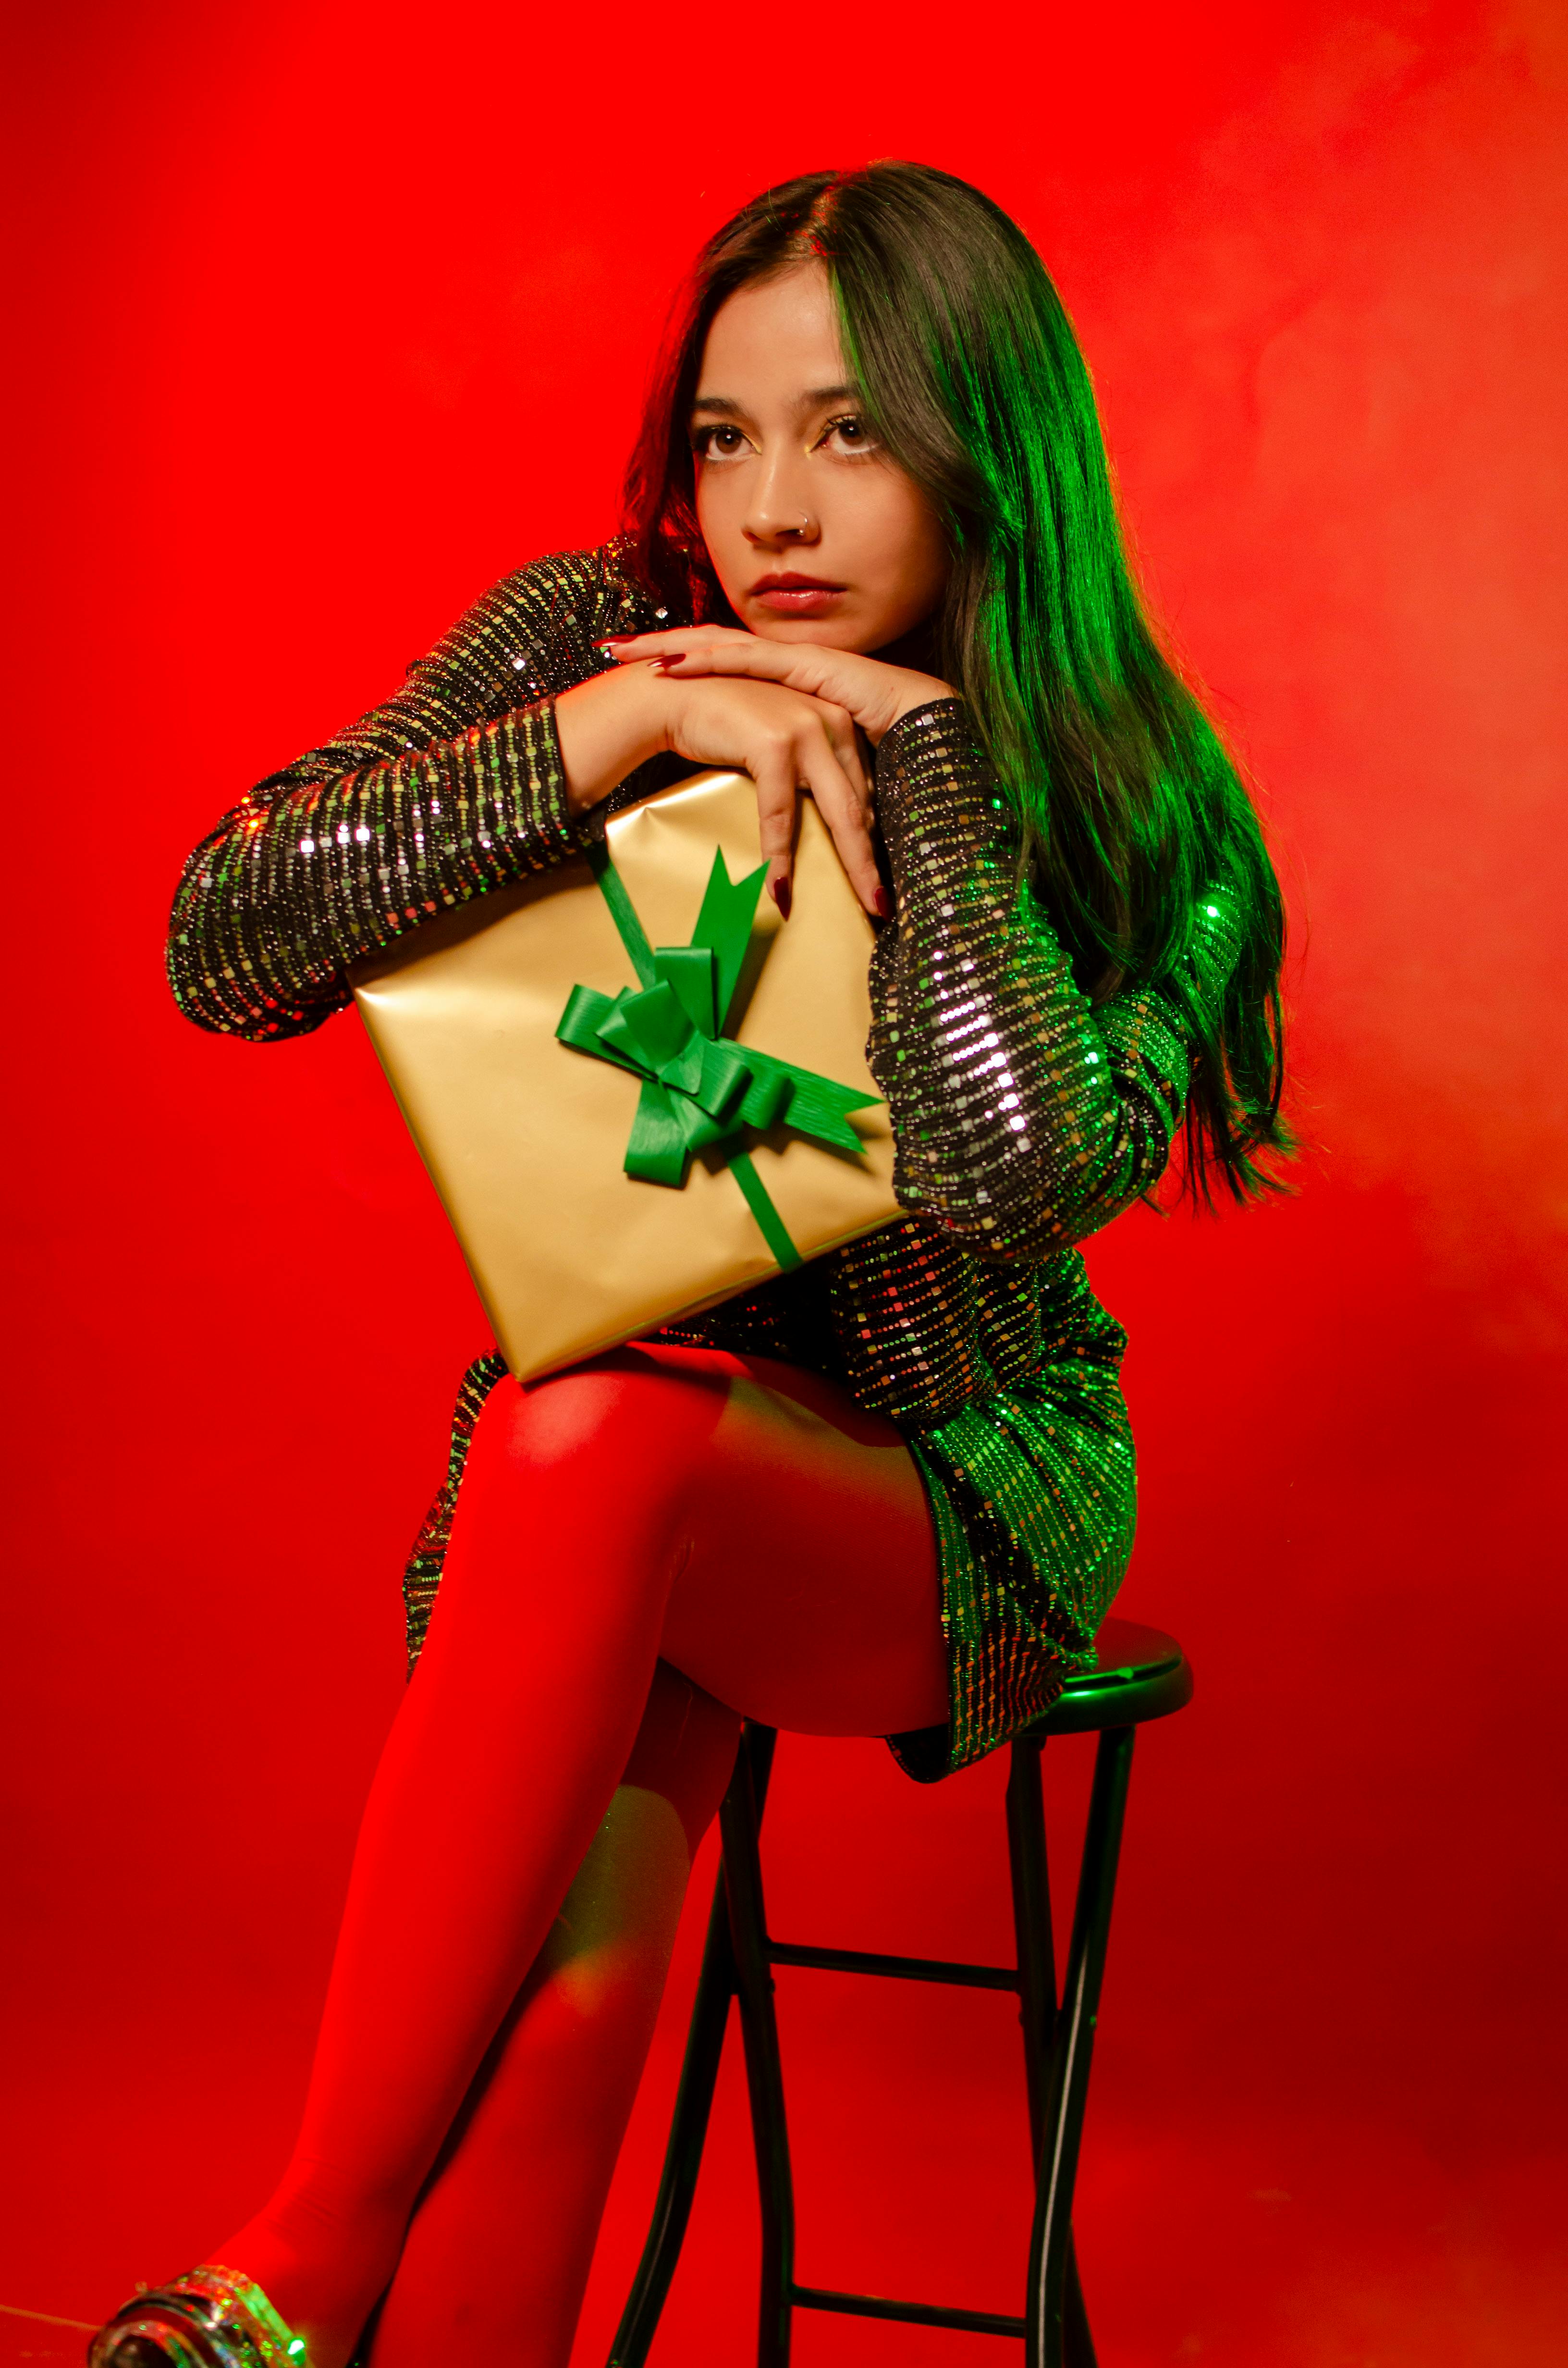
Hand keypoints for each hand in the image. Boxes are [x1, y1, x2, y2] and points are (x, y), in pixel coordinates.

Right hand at [553, 660, 884, 917]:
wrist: (670, 693)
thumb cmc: (721, 721)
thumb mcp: (776, 741)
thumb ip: (805, 769)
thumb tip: (820, 820)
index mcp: (839, 720)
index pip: (866, 785)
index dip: (873, 834)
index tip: (879, 873)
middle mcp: (833, 719)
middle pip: (863, 803)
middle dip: (874, 859)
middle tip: (883, 905)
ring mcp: (806, 728)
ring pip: (839, 811)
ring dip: (851, 864)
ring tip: (864, 904)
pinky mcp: (774, 741)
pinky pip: (782, 811)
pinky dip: (781, 853)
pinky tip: (780, 888)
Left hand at [599, 625, 954, 744]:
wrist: (929, 727)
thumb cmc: (881, 750)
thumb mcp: (817, 763)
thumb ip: (790, 773)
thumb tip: (771, 805)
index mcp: (783, 683)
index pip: (723, 666)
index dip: (680, 663)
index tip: (636, 667)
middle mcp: (784, 666)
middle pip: (708, 650)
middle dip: (656, 647)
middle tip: (606, 647)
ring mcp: (793, 662)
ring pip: (717, 647)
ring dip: (667, 646)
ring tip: (620, 648)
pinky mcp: (805, 666)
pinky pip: (746, 659)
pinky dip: (705, 658)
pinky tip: (670, 658)